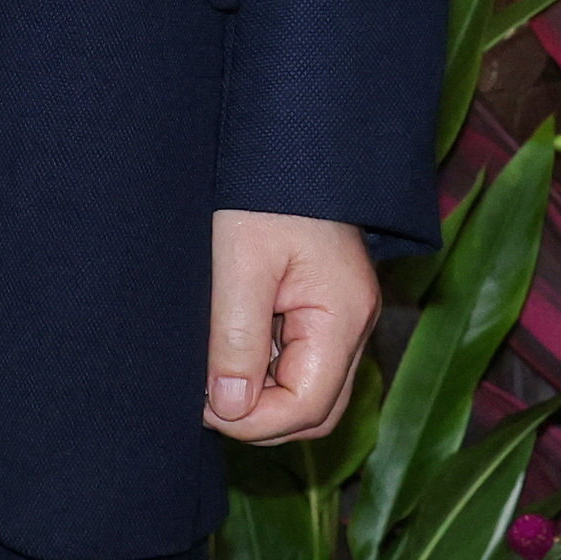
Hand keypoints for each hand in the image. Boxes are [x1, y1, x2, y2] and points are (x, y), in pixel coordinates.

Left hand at [207, 210, 376, 441]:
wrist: (290, 137)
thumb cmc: (265, 192)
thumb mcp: (240, 264)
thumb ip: (235, 340)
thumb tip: (230, 409)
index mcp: (342, 315)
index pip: (307, 407)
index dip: (253, 422)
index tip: (205, 404)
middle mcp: (355, 322)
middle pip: (317, 409)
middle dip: (261, 418)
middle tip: (207, 398)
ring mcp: (345, 315)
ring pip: (312, 389)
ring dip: (263, 395)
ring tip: (216, 371)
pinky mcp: (328, 306)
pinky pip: (304, 361)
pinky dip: (268, 369)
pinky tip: (233, 347)